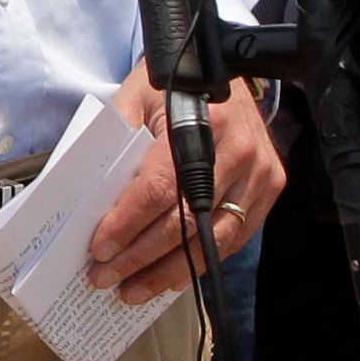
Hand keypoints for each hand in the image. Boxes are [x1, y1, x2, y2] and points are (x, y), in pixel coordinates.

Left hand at [88, 70, 286, 308]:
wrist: (227, 70)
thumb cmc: (176, 85)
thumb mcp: (138, 95)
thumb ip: (116, 137)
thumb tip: (89, 196)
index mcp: (201, 122)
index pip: (159, 187)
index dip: (128, 223)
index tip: (100, 249)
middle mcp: (238, 150)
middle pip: (184, 221)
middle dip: (139, 257)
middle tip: (105, 277)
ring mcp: (260, 172)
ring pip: (211, 240)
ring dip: (168, 272)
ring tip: (133, 290)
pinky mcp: (270, 188)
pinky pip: (232, 239)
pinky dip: (198, 263)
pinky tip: (169, 277)